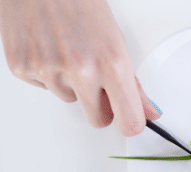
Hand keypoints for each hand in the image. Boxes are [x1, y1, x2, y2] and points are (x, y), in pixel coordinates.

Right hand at [0, 0, 161, 136]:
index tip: (131, 122)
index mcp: (111, 63)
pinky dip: (50, 75)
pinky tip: (51, 50)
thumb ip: (133, 84)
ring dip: (73, 85)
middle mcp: (81, 70)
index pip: (128, 121)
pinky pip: (46, 89)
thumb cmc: (81, 5)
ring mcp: (49, 71)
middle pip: (99, 120)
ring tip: (70, 52)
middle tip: (98, 80)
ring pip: (71, 102)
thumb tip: (149, 111)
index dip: (130, 124)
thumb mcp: (117, 42)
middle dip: (102, 106)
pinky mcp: (23, 69)